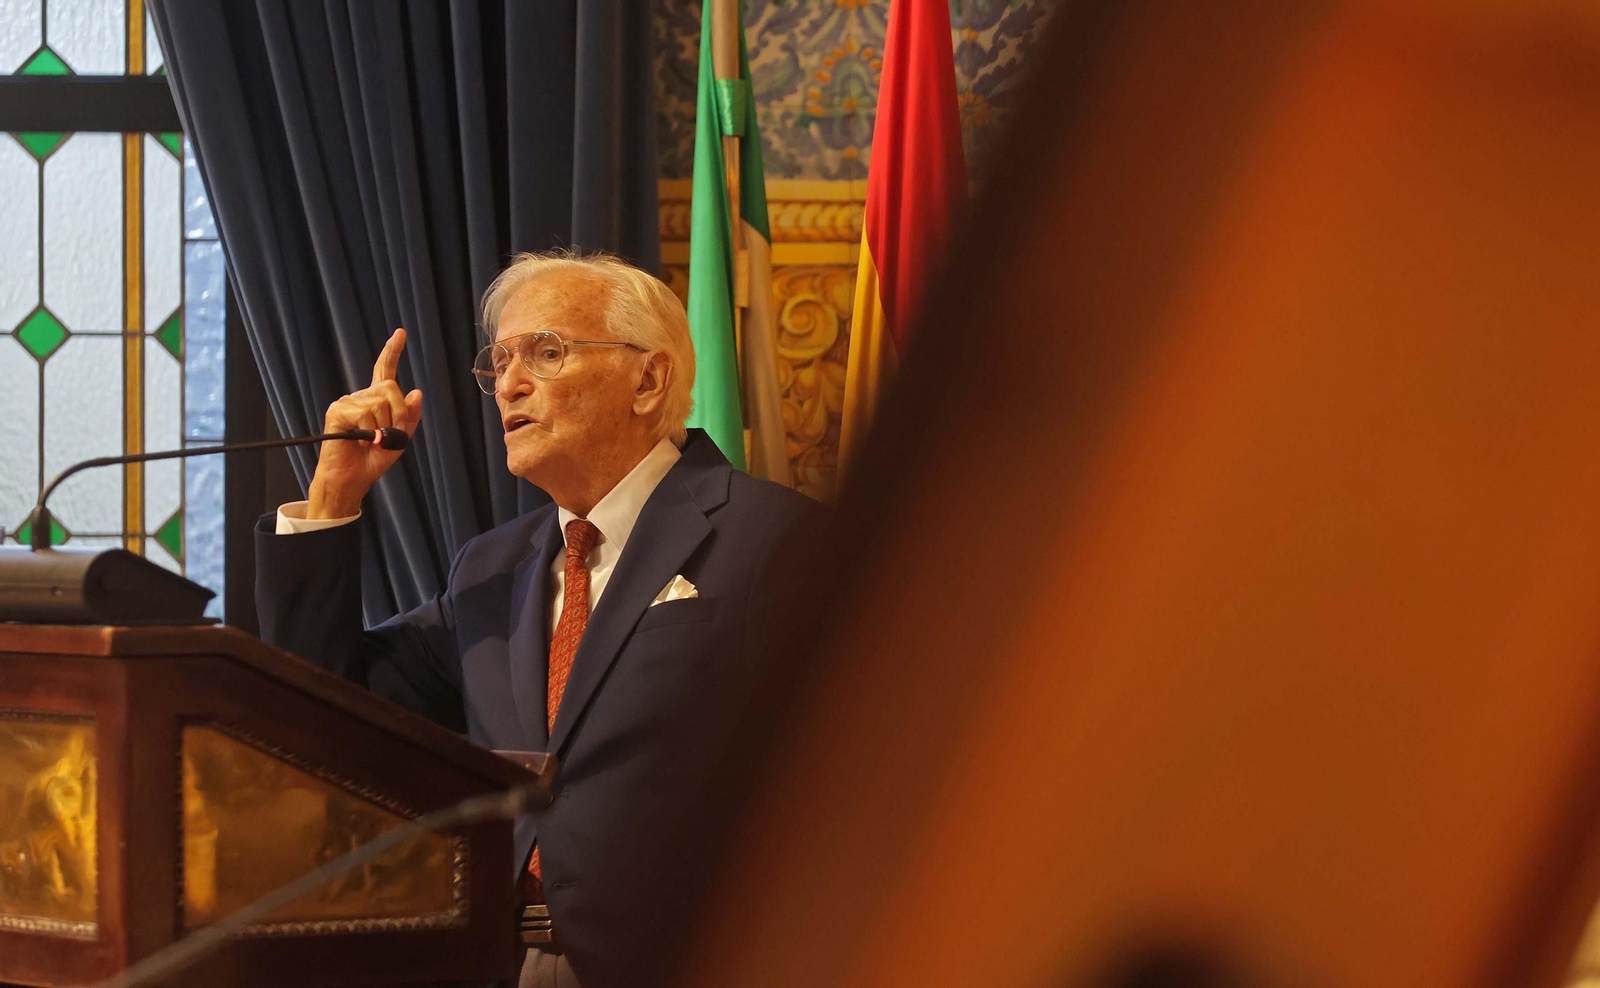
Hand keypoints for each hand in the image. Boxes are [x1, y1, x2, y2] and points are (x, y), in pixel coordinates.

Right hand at [306, 328, 423, 518]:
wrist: (352, 479)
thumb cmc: (373, 460)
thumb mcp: (400, 439)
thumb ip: (409, 417)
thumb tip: (416, 392)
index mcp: (377, 401)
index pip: (385, 371)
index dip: (392, 352)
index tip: (400, 333)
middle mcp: (362, 397)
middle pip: (391, 388)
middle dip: (398, 413)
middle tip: (388, 435)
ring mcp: (348, 402)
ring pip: (380, 402)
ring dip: (383, 426)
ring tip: (372, 441)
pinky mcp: (337, 411)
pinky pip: (365, 413)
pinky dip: (369, 431)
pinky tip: (360, 440)